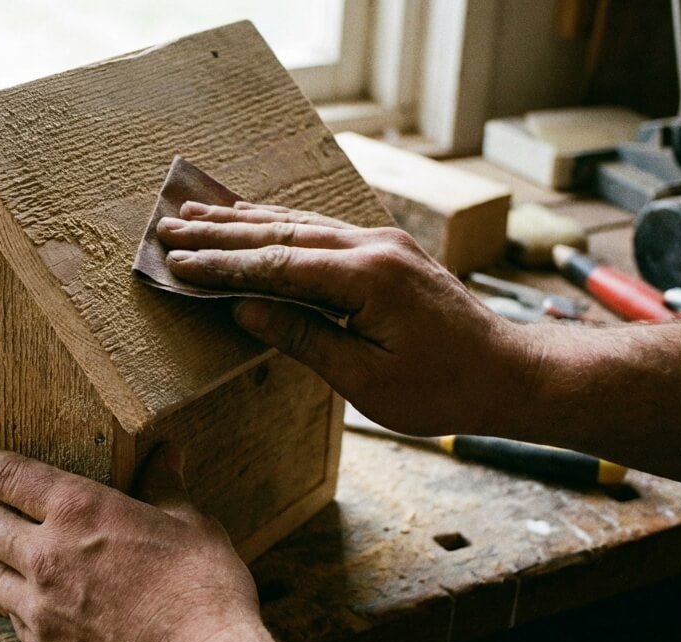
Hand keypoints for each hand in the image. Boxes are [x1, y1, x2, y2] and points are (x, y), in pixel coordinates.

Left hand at [0, 444, 260, 641]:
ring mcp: (40, 609)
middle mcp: (46, 556)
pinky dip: (8, 604)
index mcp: (79, 511)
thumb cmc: (202, 595)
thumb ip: (166, 489)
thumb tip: (168, 454)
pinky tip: (13, 603)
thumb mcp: (191, 526)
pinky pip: (14, 619)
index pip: (12, 477)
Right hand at [158, 201, 537, 436]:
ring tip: (198, 214)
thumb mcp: (366, 380)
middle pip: (281, 232)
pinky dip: (281, 224)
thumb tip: (246, 310)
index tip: (175, 262)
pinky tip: (257, 218)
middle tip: (168, 226)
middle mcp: (373, 246)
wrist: (512, 374)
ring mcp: (383, 243)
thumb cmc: (443, 389)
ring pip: (300, 223)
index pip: (275, 264)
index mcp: (366, 278)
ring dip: (245, 220)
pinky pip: (323, 229)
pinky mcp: (388, 252)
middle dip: (220, 233)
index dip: (220, 265)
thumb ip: (303, 337)